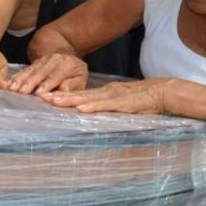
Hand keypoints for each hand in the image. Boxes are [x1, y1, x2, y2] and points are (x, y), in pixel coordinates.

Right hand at [7, 53, 88, 95]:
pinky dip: (17, 77)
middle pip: (40, 72)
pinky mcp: (35, 62)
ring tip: (12, 88)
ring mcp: (43, 59)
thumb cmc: (74, 74)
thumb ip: (72, 85)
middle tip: (22, 91)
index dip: (47, 84)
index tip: (39, 93)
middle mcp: (54, 60)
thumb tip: (62, 89)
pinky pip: (25, 69)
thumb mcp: (80, 80)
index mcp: (67, 65)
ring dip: (20, 80)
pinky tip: (9, 83)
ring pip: (30, 70)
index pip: (55, 76)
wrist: (67, 56)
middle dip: (30, 82)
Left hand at [42, 78, 178, 114]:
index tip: (47, 98)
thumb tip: (93, 114)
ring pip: (88, 98)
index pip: (81, 95)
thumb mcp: (122, 103)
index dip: (64, 95)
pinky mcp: (124, 103)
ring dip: (71, 100)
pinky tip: (81, 109)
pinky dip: (93, 107)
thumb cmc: (144, 100)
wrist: (163, 92)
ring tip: (54, 101)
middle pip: (79, 95)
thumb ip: (109, 107)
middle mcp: (106, 92)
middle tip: (42, 98)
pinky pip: (106, 105)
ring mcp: (114, 97)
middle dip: (60, 96)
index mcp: (105, 93)